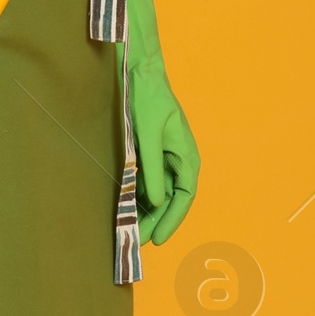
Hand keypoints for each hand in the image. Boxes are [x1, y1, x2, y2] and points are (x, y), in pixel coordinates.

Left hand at [127, 64, 199, 241]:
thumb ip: (151, 169)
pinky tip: (127, 208)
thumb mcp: (148, 135)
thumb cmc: (149, 101)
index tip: (157, 238)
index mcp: (187, 157)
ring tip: (132, 230)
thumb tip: (155, 201)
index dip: (172, 220)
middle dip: (156, 221)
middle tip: (137, 240)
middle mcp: (180, 162)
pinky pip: (148, 182)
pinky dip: (139, 197)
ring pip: (159, 194)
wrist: (140, 74)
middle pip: (171, 200)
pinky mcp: (152, 155)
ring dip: (147, 212)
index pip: (184, 197)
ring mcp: (166, 159)